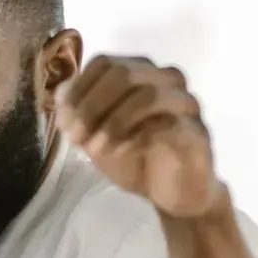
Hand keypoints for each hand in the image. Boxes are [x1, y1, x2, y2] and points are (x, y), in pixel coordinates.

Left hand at [59, 57, 230, 222]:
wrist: (175, 194)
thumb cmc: (137, 159)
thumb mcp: (98, 136)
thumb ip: (81, 112)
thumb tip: (61, 94)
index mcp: (141, 73)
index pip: (105, 63)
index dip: (79, 90)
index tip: (63, 123)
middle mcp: (166, 79)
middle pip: (123, 73)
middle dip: (91, 105)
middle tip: (74, 137)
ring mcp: (185, 103)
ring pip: (146, 95)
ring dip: (112, 122)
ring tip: (94, 149)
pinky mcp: (196, 131)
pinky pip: (167, 124)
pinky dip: (136, 137)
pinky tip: (118, 153)